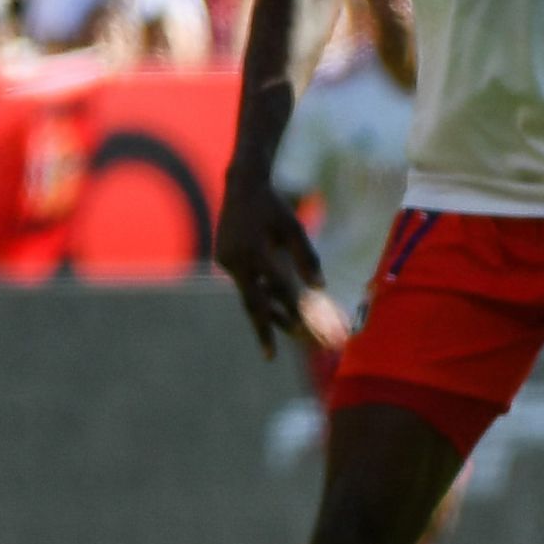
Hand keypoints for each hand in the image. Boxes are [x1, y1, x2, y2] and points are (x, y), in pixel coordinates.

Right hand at [213, 175, 327, 360]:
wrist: (241, 186)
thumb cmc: (274, 206)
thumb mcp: (295, 229)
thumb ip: (307, 258)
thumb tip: (320, 288)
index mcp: (255, 252)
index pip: (278, 289)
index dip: (293, 311)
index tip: (305, 333)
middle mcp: (236, 260)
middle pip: (253, 303)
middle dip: (263, 330)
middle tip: (270, 356)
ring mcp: (226, 260)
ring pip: (247, 294)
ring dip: (264, 314)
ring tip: (275, 338)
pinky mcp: (223, 259)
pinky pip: (243, 282)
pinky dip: (257, 294)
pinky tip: (269, 305)